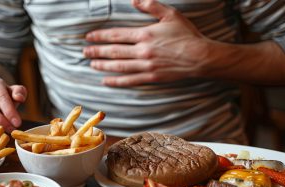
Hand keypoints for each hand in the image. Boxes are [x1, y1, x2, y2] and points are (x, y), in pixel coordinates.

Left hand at [83, 0, 209, 86]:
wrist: (200, 57)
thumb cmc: (186, 34)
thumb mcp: (170, 14)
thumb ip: (151, 6)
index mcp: (145, 34)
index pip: (117, 35)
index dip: (101, 36)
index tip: (89, 37)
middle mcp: (142, 51)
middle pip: (114, 51)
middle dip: (97, 51)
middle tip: (85, 52)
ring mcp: (146, 66)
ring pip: (119, 66)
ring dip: (103, 65)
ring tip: (91, 65)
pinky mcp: (151, 77)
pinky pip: (130, 80)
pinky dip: (116, 81)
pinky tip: (106, 81)